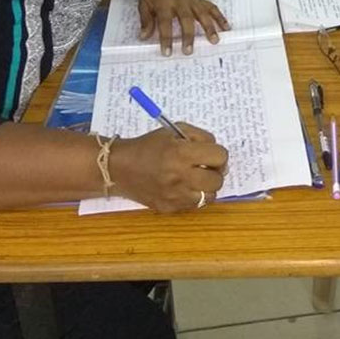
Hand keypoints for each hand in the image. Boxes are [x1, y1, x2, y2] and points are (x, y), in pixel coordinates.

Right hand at [108, 123, 227, 213]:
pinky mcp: (169, 208)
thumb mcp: (174, 131)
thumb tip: (220, 155)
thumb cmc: (148, 146)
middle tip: (206, 167)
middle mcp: (179, 176)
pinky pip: (194, 205)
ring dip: (206, 186)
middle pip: (218, 180)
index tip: (210, 154)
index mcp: (181, 153)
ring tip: (195, 178)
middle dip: (215, 172)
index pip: (219, 156)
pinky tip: (183, 187)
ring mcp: (175, 196)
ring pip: (210, 196)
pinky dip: (193, 196)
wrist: (119, 168)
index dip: (218, 154)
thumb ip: (200, 137)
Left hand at [139, 0, 229, 55]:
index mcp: (164, 3)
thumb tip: (144, 37)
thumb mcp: (144, 3)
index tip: (167, 53)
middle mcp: (180, 2)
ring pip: (202, 13)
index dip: (166, 38)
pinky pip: (211, 8)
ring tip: (214, 41)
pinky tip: (226, 28)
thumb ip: (146, 20)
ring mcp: (192, 0)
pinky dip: (220, 17)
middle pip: (186, 19)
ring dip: (209, 27)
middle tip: (189, 51)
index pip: (165, 23)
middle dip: (188, 36)